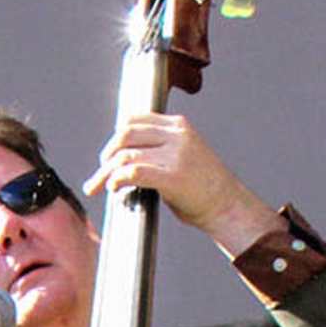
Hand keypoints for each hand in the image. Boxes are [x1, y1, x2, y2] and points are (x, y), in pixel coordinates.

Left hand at [92, 113, 279, 255]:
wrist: (227, 206)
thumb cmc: (201, 187)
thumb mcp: (182, 155)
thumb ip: (158, 149)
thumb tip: (123, 156)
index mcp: (178, 126)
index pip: (135, 119)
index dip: (116, 138)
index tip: (108, 157)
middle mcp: (176, 135)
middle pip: (125, 135)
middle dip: (106, 156)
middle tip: (98, 175)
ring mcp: (175, 155)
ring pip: (125, 156)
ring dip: (105, 173)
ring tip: (98, 187)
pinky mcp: (172, 177)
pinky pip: (133, 172)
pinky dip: (117, 180)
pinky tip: (113, 189)